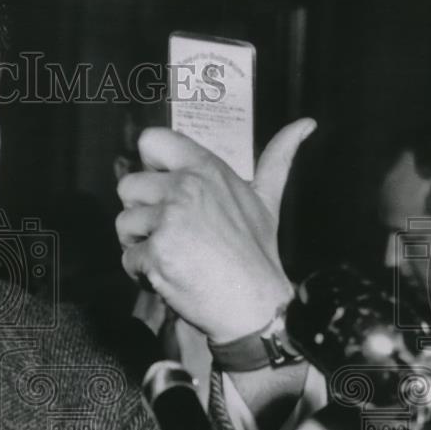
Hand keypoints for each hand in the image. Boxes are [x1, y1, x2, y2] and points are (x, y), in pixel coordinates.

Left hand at [116, 118, 316, 342]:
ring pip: (124, 224)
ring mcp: (171, 219)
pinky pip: (127, 258)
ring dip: (140, 245)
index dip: (148, 165)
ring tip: (172, 256)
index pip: (152, 140)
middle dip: (141, 214)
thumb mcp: (267, 198)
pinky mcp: (157, 252)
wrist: (253, 305)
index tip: (161, 188)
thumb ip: (276, 158)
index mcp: (206, 169)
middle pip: (128, 186)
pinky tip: (169, 276)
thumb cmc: (256, 253)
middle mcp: (187, 188)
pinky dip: (142, 273)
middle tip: (170, 234)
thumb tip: (306, 123)